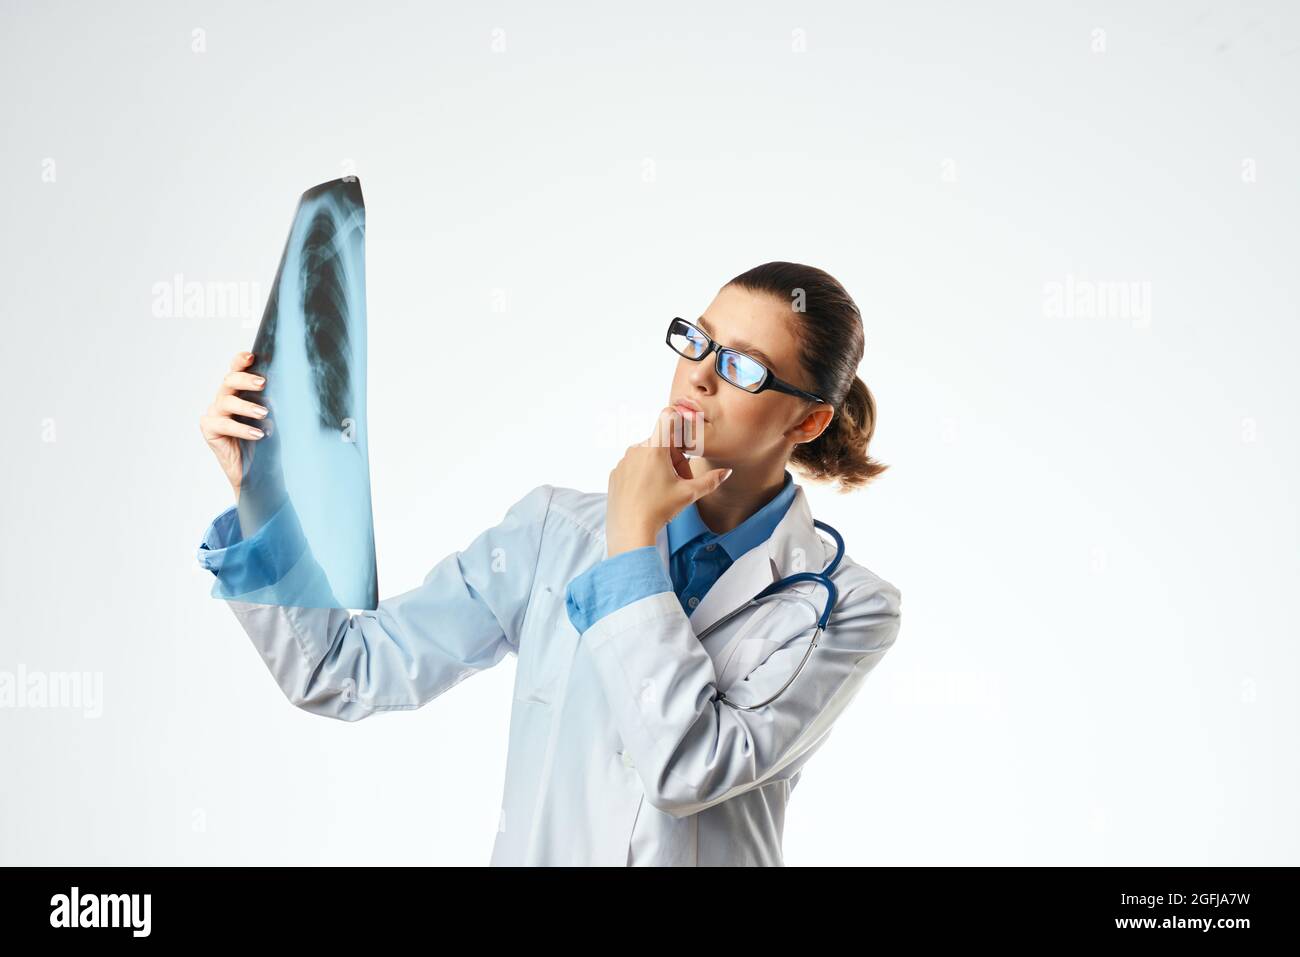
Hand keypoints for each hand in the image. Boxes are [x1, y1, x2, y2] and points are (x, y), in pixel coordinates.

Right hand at [199, 351, 269, 497]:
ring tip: (263, 414)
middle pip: (228, 381)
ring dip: (246, 406)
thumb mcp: (274, 420)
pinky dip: (241, 428)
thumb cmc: (267, 445)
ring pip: (226, 402)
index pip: (236, 370)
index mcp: (239, 393)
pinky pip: (222, 424)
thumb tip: (291, 387)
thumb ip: (274, 403)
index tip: (252, 356)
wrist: (258, 475)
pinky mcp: (210, 431)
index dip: (240, 361)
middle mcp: (224, 400)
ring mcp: (215, 415)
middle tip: (262, 383)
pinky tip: (257, 434)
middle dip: (245, 379)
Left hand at [605, 407, 732, 557]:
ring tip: (665, 490)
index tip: (685, 440)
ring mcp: (624, 461)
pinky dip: (642, 475)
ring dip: (659, 467)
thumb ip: (710, 481)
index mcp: (655, 449)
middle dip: (675, 459)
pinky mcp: (615, 473)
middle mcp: (636, 450)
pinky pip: (633, 466)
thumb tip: (726, 472)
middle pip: (662, 443)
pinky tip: (648, 493)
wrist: (630, 530)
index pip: (668, 417)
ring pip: (647, 455)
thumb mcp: (689, 494)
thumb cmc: (658, 510)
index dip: (679, 424)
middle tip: (682, 481)